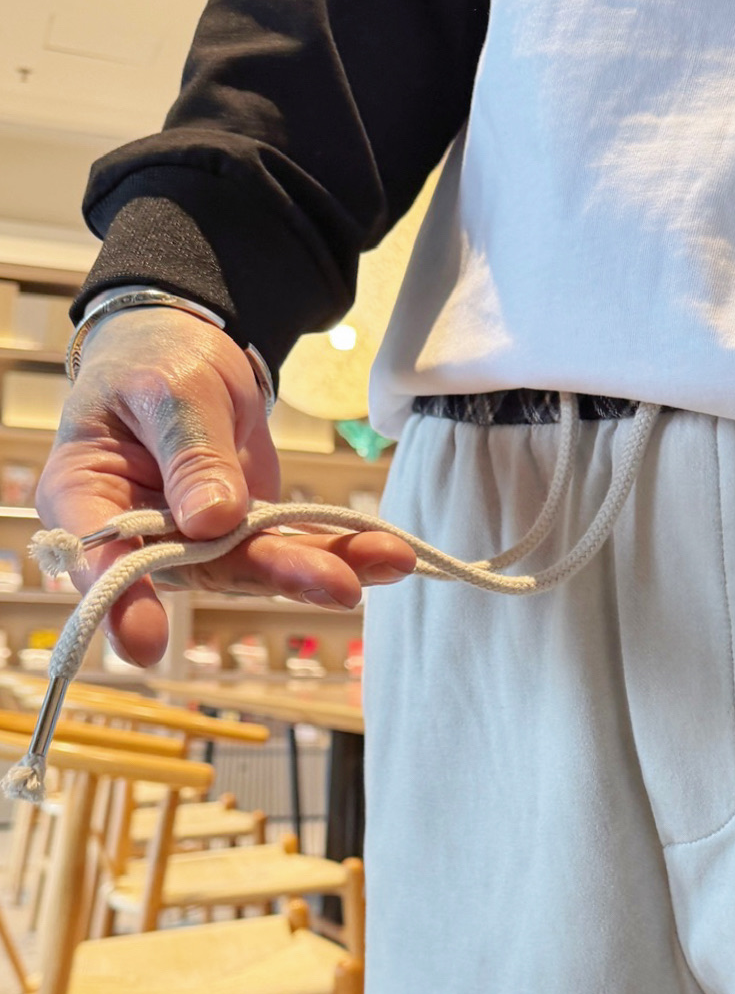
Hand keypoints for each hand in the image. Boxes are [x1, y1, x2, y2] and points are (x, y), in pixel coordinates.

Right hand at [36, 306, 414, 665]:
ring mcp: (198, 545)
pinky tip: (388, 555)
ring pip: (259, 568)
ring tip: (386, 560)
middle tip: (338, 586)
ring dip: (325, 567)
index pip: (99, 556)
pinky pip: (294, 550)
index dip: (121, 601)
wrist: (186, 351)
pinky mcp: (247, 540)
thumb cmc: (154, 363)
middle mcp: (141, 537)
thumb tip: (212, 520)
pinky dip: (343, 552)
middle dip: (277, 575)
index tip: (145, 642)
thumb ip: (190, 453)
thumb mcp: (169, 390)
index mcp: (88, 497)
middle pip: (203, 570)